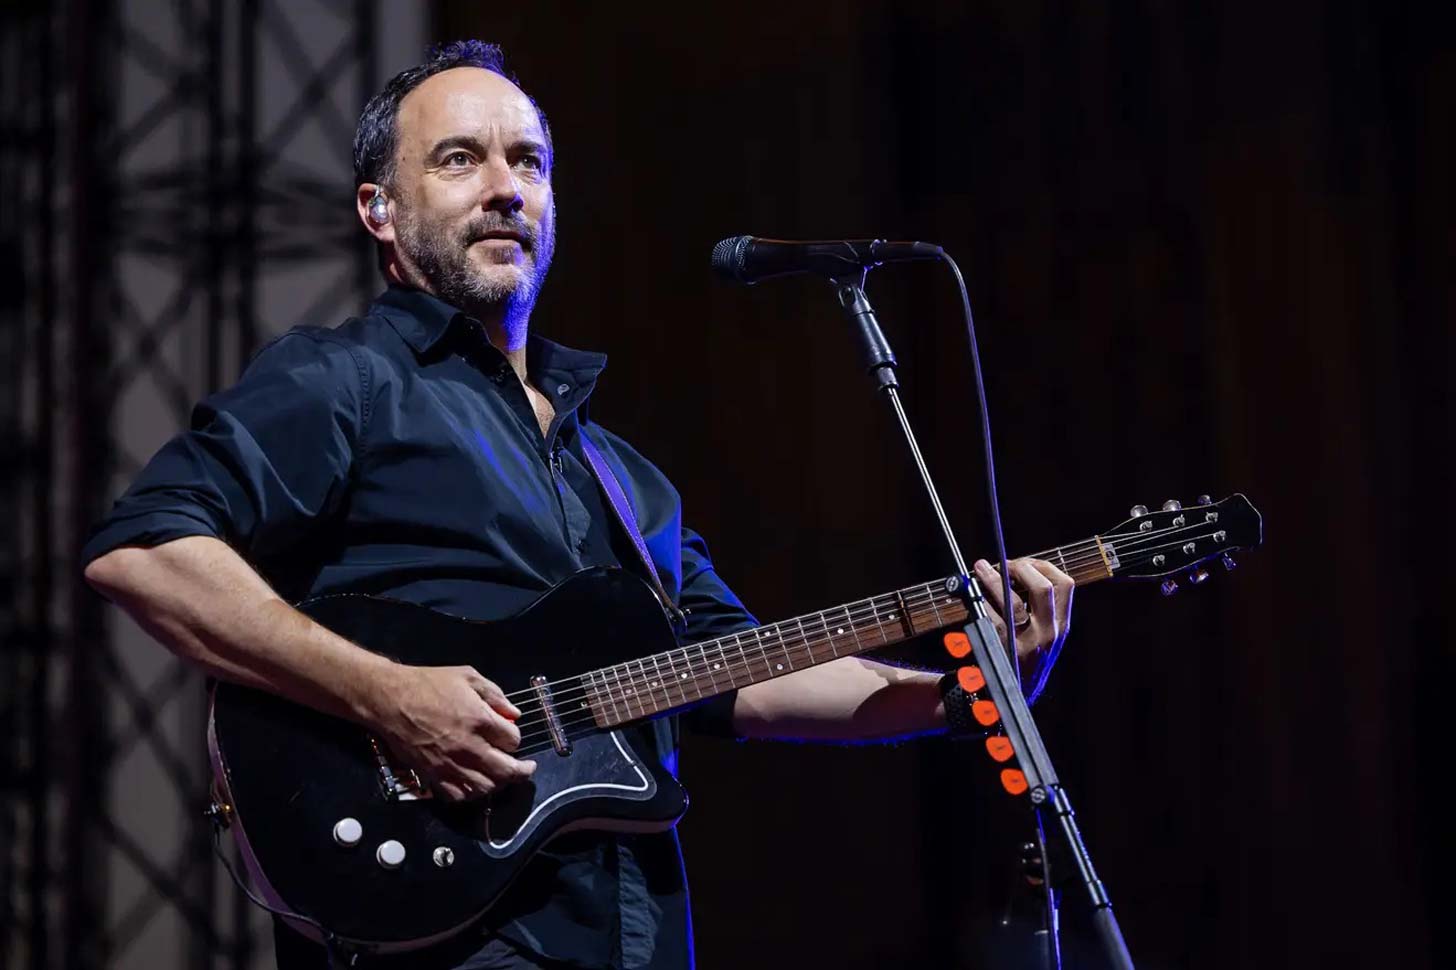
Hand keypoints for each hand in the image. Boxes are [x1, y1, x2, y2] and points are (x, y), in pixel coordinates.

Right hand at [366, 664, 535, 800]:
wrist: (389, 700)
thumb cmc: (428, 684)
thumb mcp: (467, 676)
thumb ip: (495, 695)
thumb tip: (514, 714)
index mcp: (480, 720)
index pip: (513, 740)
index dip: (515, 738)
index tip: (509, 734)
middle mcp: (468, 746)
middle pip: (506, 770)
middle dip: (521, 771)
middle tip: (526, 769)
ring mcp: (450, 764)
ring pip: (485, 787)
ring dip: (497, 784)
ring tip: (500, 777)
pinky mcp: (432, 775)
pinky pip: (457, 795)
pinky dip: (470, 794)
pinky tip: (474, 784)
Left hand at [972, 557, 1074, 698]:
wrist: (1011, 700)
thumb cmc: (1022, 660)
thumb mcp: (1043, 636)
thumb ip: (1037, 607)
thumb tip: (1015, 570)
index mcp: (1060, 626)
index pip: (1065, 584)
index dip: (1042, 566)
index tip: (1024, 562)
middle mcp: (1048, 634)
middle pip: (1042, 588)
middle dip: (1020, 568)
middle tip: (1002, 564)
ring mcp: (1025, 643)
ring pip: (1012, 602)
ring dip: (992, 579)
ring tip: (980, 568)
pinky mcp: (1002, 651)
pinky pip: (989, 618)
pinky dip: (979, 601)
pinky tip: (971, 594)